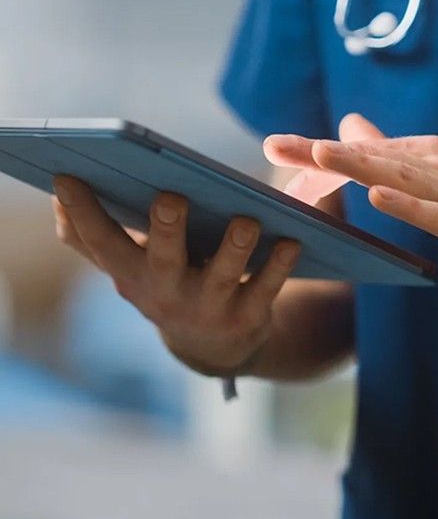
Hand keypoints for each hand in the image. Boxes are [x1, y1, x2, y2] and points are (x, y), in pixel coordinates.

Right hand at [51, 178, 300, 375]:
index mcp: (133, 273)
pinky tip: (292, 240)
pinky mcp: (248, 317)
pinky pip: (266, 288)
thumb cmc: (168, 283)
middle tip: (170, 197)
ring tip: (246, 219)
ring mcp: (209, 308)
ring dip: (234, 247)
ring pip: (222, 276)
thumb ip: (92, 236)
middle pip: (163, 259)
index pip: (99, 243)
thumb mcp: (128, 267)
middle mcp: (167, 293)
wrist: (214, 346)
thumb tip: (59, 195)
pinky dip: (279, 265)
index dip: (82, 214)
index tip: (68, 177)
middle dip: (166, 229)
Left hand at [265, 115, 437, 301]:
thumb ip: (394, 156)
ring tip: (320, 155)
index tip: (274, 146)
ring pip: (402, 178)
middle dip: (323, 153)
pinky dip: (408, 205)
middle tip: (276, 145)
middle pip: (373, 159)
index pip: (365, 153)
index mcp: (428, 159)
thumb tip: (353, 126)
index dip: (319, 152)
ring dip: (360, 165)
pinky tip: (379, 198)